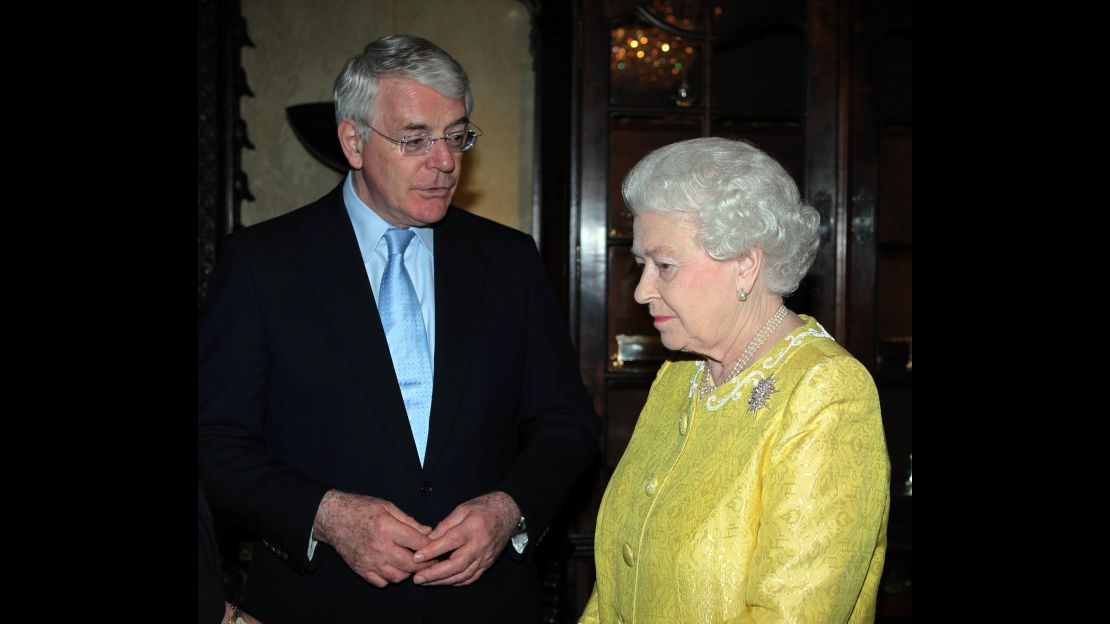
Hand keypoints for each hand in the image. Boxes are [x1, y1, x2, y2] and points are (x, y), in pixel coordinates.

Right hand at [312, 490, 433, 587]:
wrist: (332, 518)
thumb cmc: (361, 508)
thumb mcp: (387, 507)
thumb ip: (409, 520)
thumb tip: (428, 531)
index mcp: (387, 527)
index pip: (417, 542)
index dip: (431, 545)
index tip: (436, 545)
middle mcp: (379, 547)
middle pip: (410, 564)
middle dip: (423, 563)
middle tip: (429, 559)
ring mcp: (369, 561)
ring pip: (397, 577)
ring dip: (407, 572)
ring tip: (410, 563)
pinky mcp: (361, 569)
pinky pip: (381, 582)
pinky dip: (390, 578)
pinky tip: (393, 568)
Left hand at [411, 491, 519, 585]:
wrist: (508, 513)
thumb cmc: (484, 508)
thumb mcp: (463, 509)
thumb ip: (445, 525)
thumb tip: (428, 539)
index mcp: (472, 527)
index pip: (450, 542)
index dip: (432, 551)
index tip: (416, 557)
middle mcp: (480, 545)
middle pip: (457, 564)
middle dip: (435, 574)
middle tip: (417, 578)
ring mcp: (485, 557)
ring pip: (463, 575)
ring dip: (443, 581)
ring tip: (425, 582)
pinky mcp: (487, 564)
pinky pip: (471, 578)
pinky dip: (456, 582)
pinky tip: (443, 581)